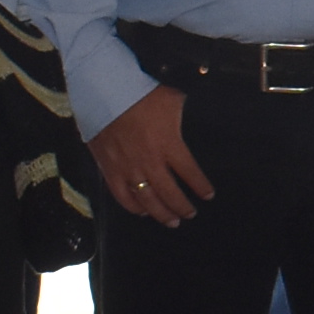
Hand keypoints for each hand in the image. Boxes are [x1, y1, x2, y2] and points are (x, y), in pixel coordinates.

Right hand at [89, 84, 212, 224]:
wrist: (105, 92)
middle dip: (183, 207)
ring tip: (171, 221)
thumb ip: (182, 114)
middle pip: (170, 193)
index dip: (201, 186)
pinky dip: (134, 207)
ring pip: (148, 200)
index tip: (208, 195)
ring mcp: (129, 168)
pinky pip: (122, 196)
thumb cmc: (141, 93)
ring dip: (162, 213)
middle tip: (190, 214)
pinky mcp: (109, 170)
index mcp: (169, 145)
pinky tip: (142, 212)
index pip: (191, 173)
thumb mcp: (172, 99)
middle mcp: (151, 162)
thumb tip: (193, 111)